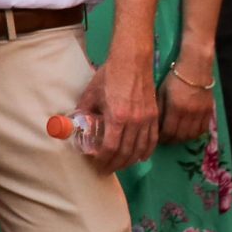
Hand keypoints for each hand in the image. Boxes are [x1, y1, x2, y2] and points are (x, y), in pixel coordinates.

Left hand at [76, 53, 158, 172]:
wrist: (132, 61)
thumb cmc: (109, 75)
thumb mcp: (91, 93)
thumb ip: (84, 111)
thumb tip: (76, 125)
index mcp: (117, 117)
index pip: (110, 147)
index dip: (103, 160)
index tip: (97, 165)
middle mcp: (134, 122)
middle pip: (126, 152)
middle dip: (115, 164)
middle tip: (106, 170)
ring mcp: (147, 120)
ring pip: (140, 149)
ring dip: (129, 161)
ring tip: (119, 166)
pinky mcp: (155, 116)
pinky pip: (152, 140)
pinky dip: (146, 151)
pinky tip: (140, 157)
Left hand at [159, 64, 216, 145]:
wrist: (196, 69)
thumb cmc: (174, 79)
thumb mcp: (161, 92)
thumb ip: (159, 109)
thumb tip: (153, 125)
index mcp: (176, 108)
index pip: (168, 131)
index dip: (162, 138)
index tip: (156, 140)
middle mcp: (190, 113)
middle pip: (180, 136)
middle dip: (170, 141)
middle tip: (164, 141)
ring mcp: (201, 113)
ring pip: (192, 135)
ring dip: (182, 140)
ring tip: (174, 139)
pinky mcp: (209, 112)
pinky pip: (203, 130)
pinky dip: (194, 135)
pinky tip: (187, 134)